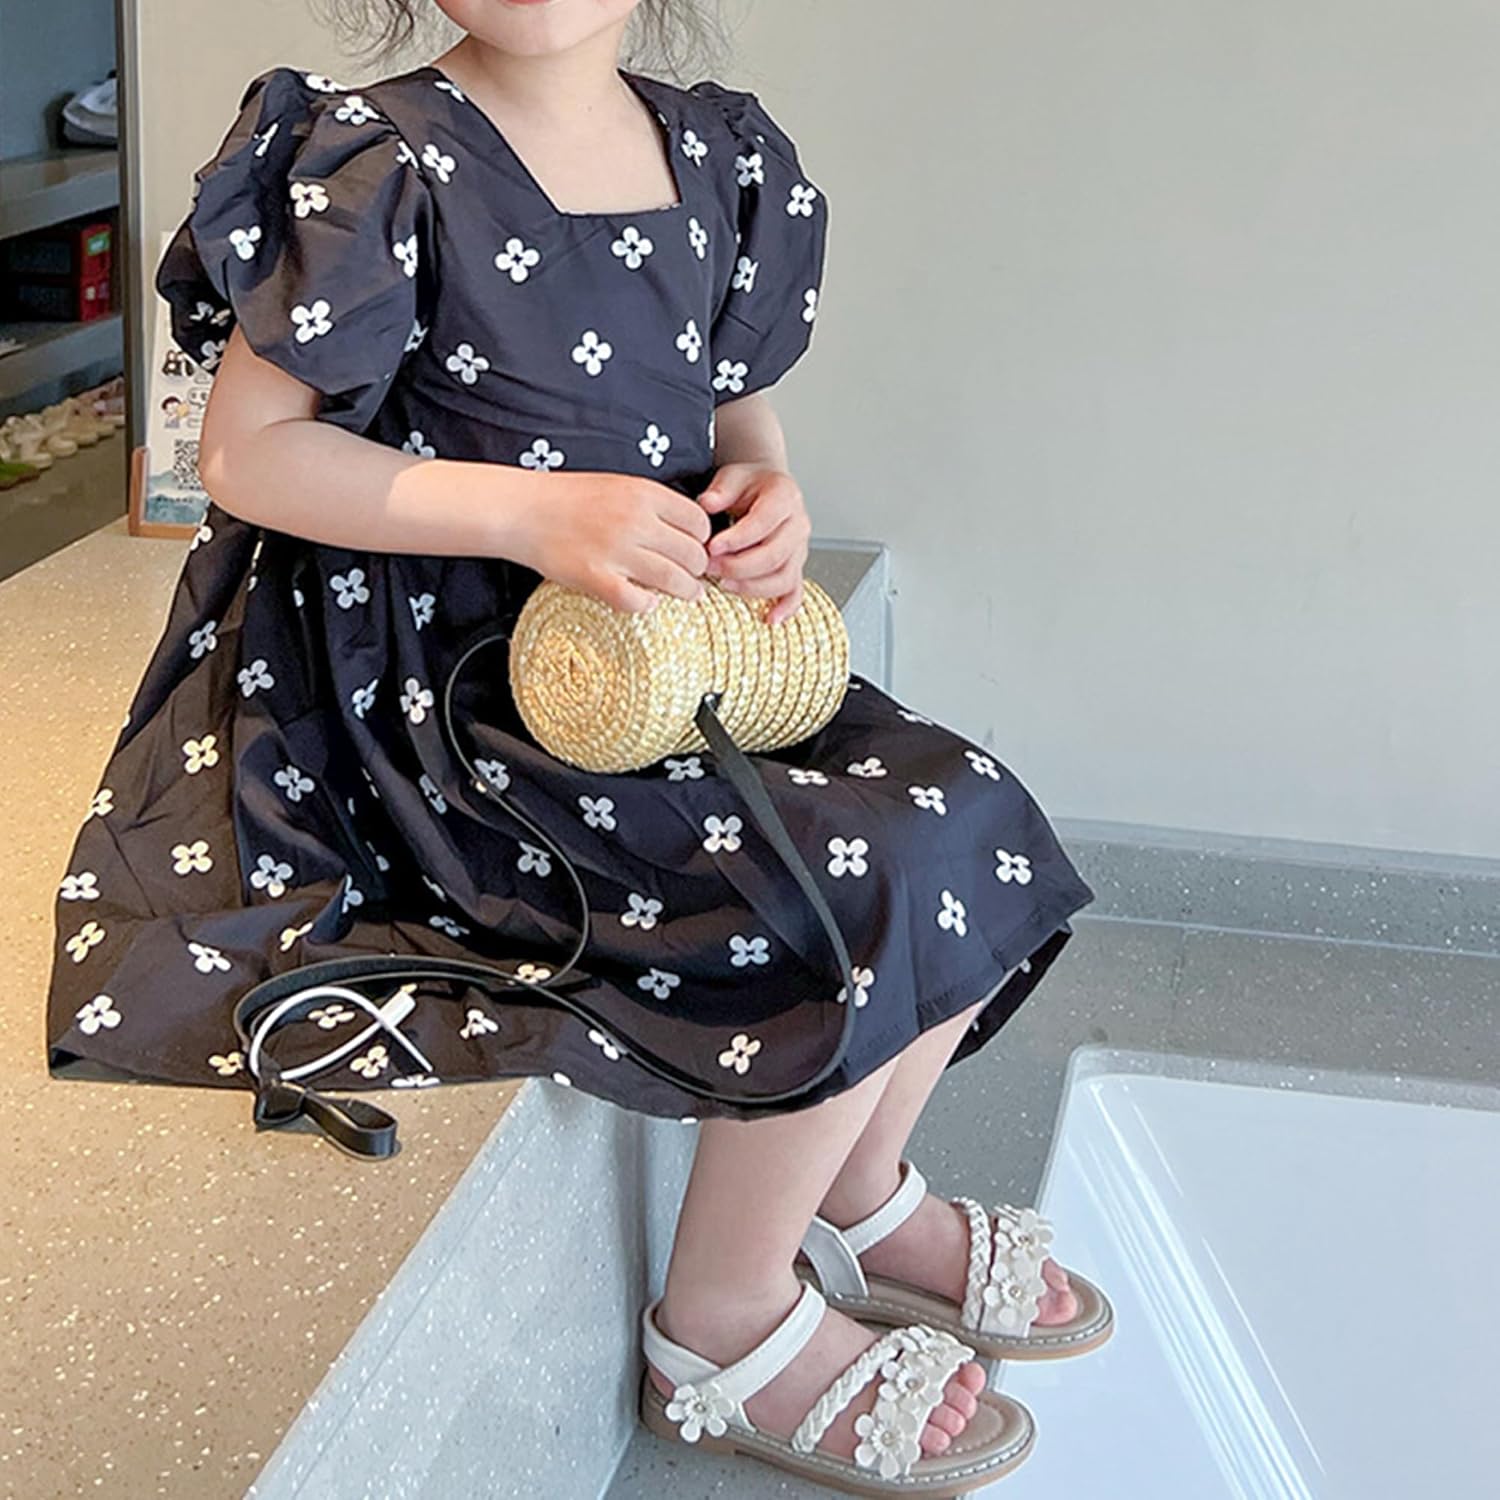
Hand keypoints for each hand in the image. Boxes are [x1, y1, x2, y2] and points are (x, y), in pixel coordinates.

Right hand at [508, 470, 709, 613]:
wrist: (524, 510)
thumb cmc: (572, 499)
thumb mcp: (620, 486)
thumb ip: (654, 506)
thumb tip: (690, 533)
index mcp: (644, 494)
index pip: (698, 522)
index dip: (702, 540)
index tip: (695, 548)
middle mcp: (635, 521)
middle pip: (692, 554)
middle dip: (697, 569)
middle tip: (693, 576)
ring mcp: (615, 550)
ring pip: (674, 580)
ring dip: (686, 591)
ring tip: (685, 593)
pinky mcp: (595, 577)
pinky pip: (638, 601)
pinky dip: (647, 604)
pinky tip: (646, 600)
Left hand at [698, 462, 810, 625]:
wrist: (765, 488)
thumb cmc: (750, 485)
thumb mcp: (732, 477)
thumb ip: (720, 490)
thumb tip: (706, 504)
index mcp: (785, 497)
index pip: (764, 523)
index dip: (737, 539)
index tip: (712, 547)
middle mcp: (798, 525)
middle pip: (774, 555)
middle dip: (739, 566)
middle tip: (710, 568)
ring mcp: (799, 549)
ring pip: (784, 577)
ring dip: (752, 586)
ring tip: (725, 585)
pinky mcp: (795, 567)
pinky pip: (796, 591)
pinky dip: (785, 607)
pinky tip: (770, 618)